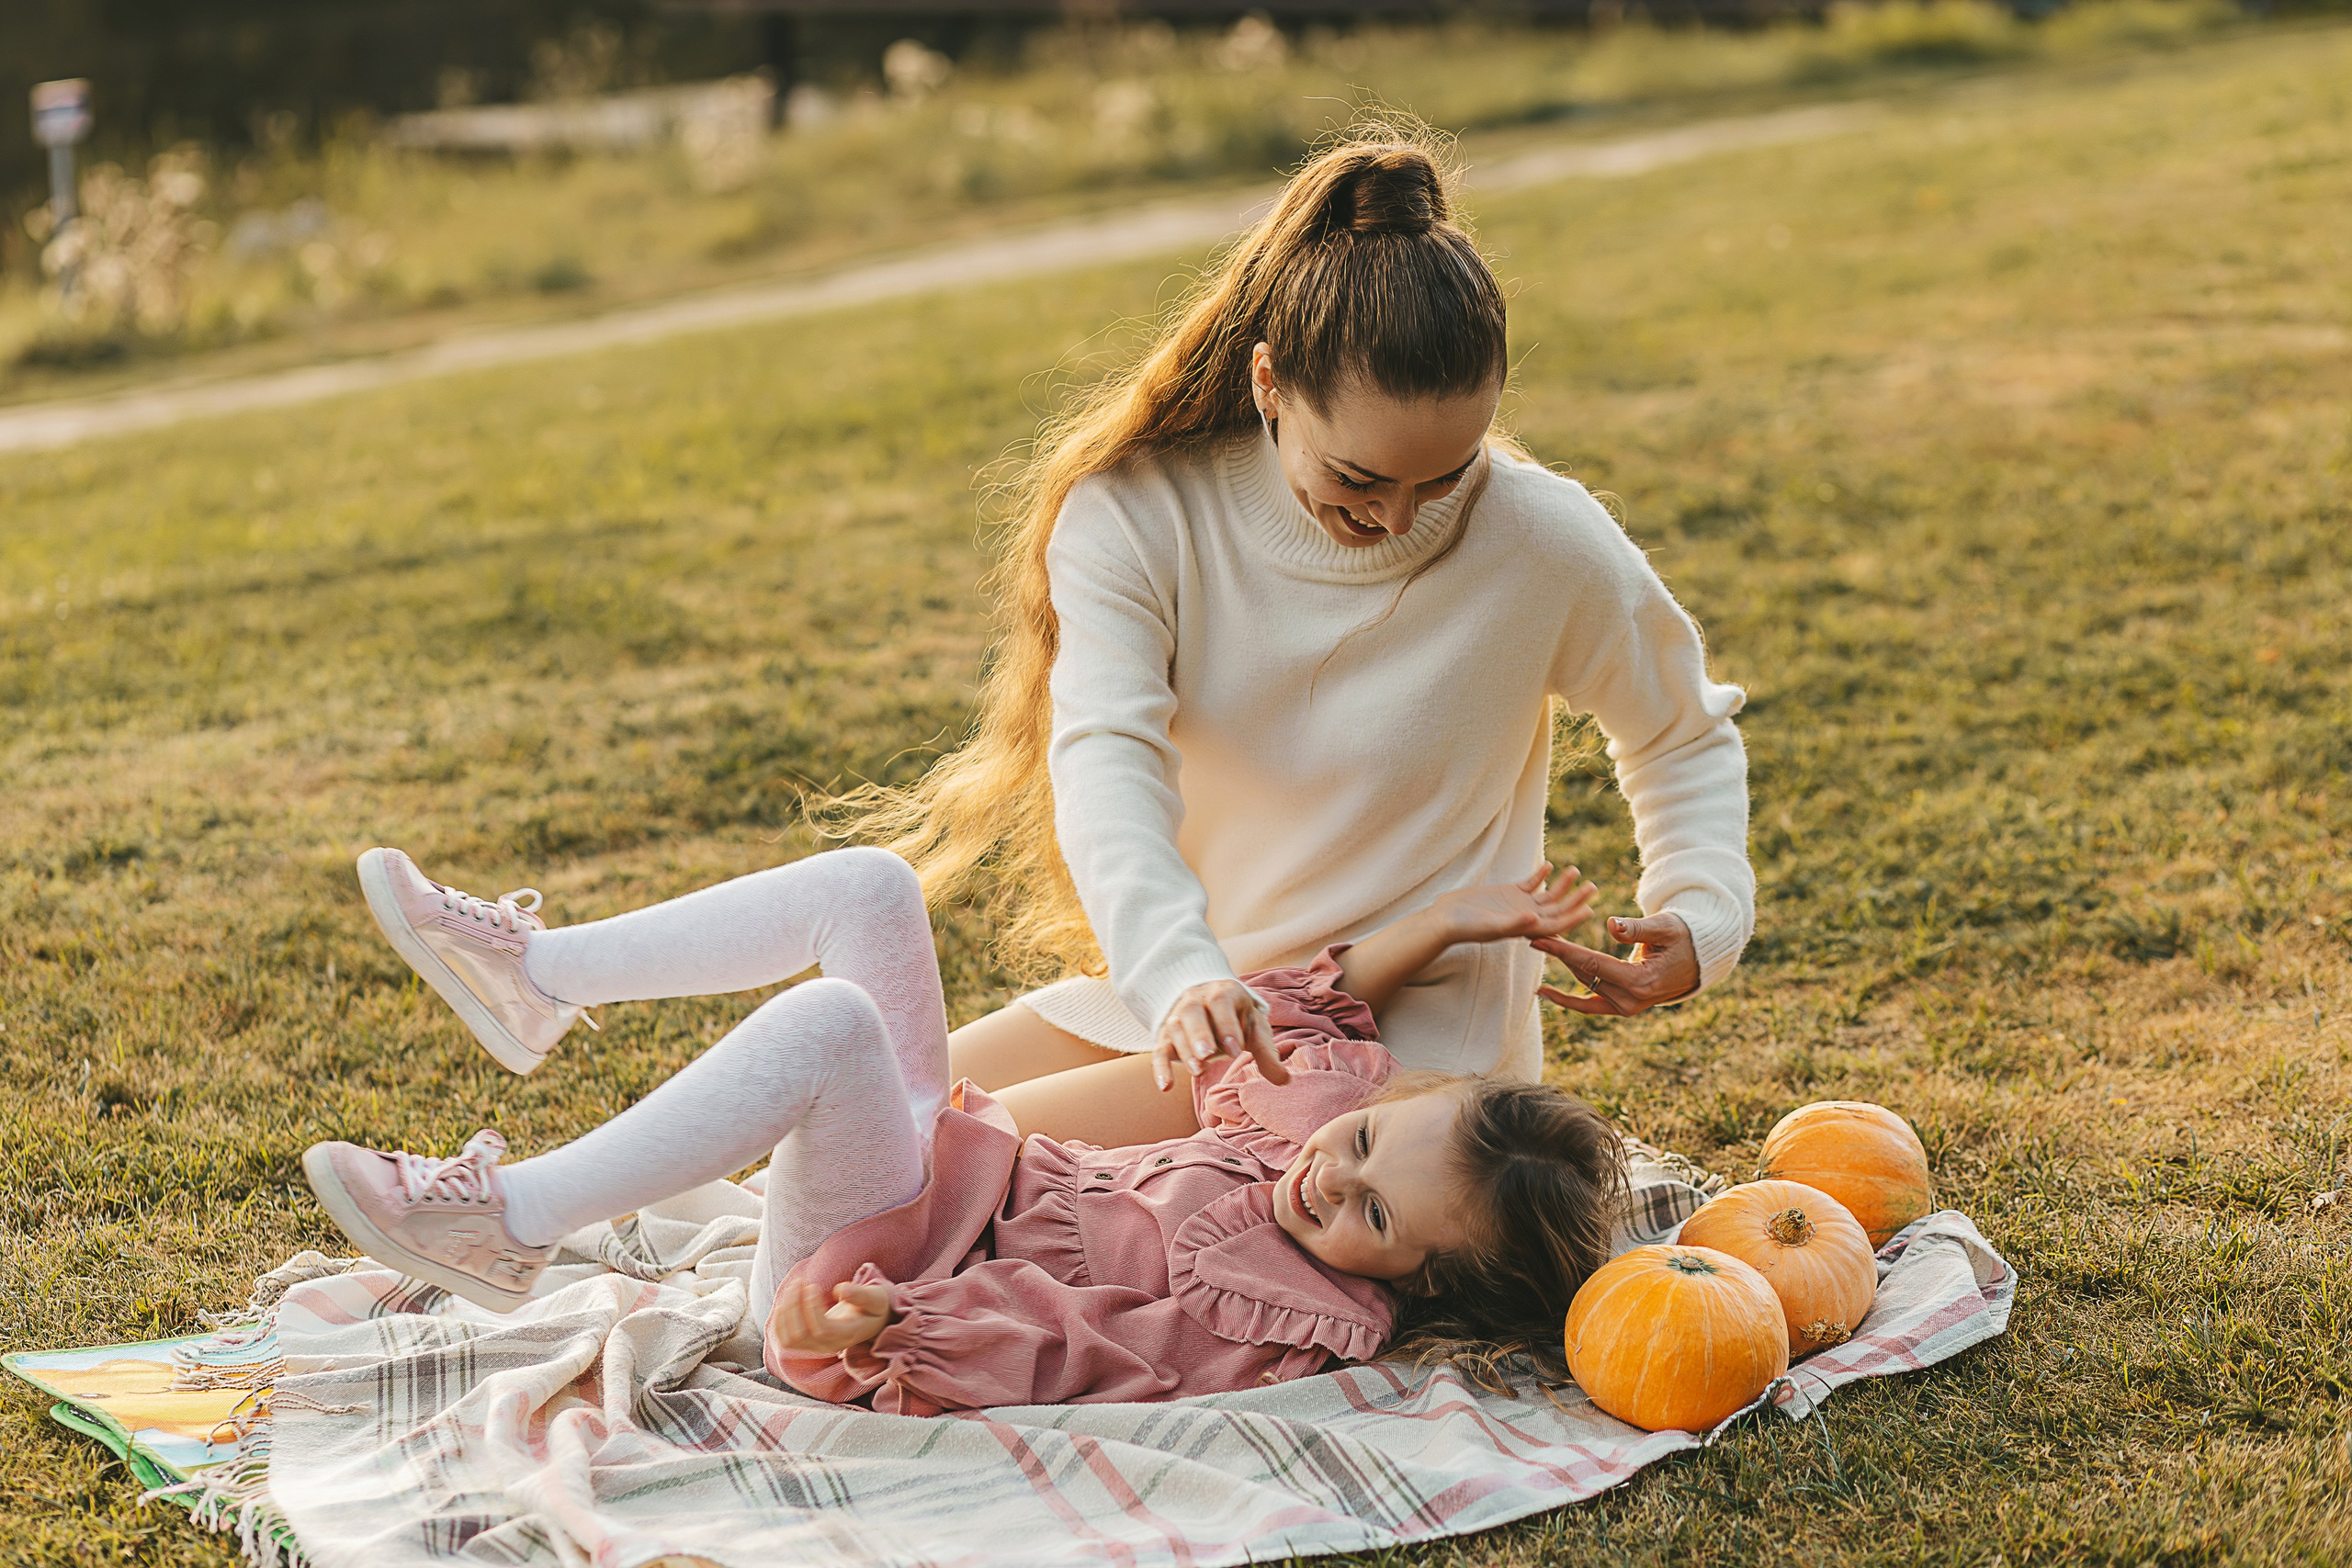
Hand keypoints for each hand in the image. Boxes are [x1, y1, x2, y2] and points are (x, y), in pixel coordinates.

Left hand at [768, 1278, 892, 1354]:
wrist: (871, 1321)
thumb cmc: (874, 1307)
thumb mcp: (875, 1298)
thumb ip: (861, 1294)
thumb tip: (841, 1289)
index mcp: (848, 1334)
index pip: (821, 1330)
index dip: (811, 1309)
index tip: (812, 1286)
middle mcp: (830, 1345)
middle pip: (800, 1335)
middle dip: (793, 1307)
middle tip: (800, 1282)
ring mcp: (817, 1347)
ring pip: (789, 1339)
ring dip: (785, 1312)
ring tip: (794, 1288)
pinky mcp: (807, 1343)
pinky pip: (785, 1339)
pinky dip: (780, 1320)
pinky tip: (787, 1300)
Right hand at [1151, 977, 1288, 1092]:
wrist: (1209, 1003)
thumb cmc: (1237, 1019)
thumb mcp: (1254, 1030)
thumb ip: (1267, 1054)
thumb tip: (1284, 1080)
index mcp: (1223, 993)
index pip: (1221, 1003)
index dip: (1226, 1025)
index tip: (1234, 1050)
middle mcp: (1196, 1001)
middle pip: (1191, 1012)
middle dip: (1199, 1034)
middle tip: (1207, 1055)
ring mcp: (1177, 1018)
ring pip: (1175, 1029)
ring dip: (1184, 1050)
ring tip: (1198, 1071)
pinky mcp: (1165, 1037)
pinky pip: (1159, 1051)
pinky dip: (1160, 1068)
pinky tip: (1166, 1087)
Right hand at [1428, 863, 1596, 945]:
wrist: (1446, 918)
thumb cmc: (1466, 927)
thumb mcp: (1491, 926)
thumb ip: (1513, 923)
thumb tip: (1535, 919)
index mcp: (1526, 930)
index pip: (1556, 925)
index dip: (1573, 917)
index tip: (1589, 907)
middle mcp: (1527, 918)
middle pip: (1558, 908)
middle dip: (1575, 898)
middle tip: (1592, 886)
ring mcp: (1519, 904)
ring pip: (1547, 894)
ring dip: (1562, 884)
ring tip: (1575, 870)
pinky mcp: (1509, 892)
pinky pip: (1530, 883)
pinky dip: (1540, 875)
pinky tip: (1549, 865)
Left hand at [1533, 912, 1700, 1016]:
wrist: (1698, 961)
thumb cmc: (1684, 938)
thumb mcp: (1665, 927)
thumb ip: (1637, 928)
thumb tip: (1610, 924)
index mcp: (1641, 981)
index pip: (1594, 964)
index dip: (1563, 951)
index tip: (1538, 939)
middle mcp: (1632, 1001)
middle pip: (1585, 975)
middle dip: (1558, 954)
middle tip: (1532, 933)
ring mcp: (1627, 1008)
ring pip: (1586, 984)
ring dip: (1563, 966)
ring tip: (1539, 944)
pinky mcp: (1622, 1007)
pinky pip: (1589, 1005)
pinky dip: (1567, 998)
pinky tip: (1544, 991)